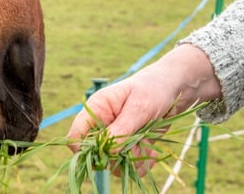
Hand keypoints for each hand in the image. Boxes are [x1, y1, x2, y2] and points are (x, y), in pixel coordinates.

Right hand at [66, 44, 220, 173]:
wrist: (175, 88)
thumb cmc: (153, 89)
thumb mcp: (139, 107)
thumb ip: (122, 129)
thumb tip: (108, 151)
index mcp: (96, 109)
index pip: (76, 134)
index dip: (83, 149)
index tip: (104, 156)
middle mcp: (102, 124)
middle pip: (95, 152)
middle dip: (115, 156)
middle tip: (135, 147)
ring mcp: (116, 135)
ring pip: (114, 161)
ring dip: (131, 159)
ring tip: (147, 144)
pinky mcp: (130, 144)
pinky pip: (130, 162)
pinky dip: (141, 160)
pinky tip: (151, 147)